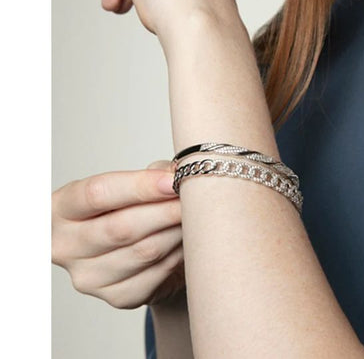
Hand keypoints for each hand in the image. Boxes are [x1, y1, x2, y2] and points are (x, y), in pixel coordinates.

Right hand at [52, 160, 185, 308]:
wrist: (131, 248)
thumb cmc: (129, 206)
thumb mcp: (133, 182)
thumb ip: (153, 174)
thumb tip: (180, 174)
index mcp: (60, 208)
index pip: (97, 194)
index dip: (139, 186)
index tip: (173, 180)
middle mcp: (65, 246)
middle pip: (121, 228)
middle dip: (165, 210)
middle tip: (194, 198)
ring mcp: (89, 277)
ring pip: (144, 252)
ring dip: (177, 231)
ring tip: (197, 215)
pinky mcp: (117, 297)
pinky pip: (157, 274)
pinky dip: (178, 253)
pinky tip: (187, 239)